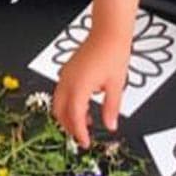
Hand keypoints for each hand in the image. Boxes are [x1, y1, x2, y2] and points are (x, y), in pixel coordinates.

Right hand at [51, 31, 129, 148]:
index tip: (86, 142)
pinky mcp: (67, 70)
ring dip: (68, 116)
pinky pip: (61, 92)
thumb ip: (111, 108)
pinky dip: (68, 103)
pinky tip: (83, 105)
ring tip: (86, 122)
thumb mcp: (116, 85)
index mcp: (79, 86)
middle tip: (83, 136)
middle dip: (69, 127)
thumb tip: (111, 125)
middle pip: (60, 112)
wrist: (108, 33)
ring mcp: (65, 75)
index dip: (79, 133)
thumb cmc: (112, 53)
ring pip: (58, 103)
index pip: (74, 117)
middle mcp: (67, 81)